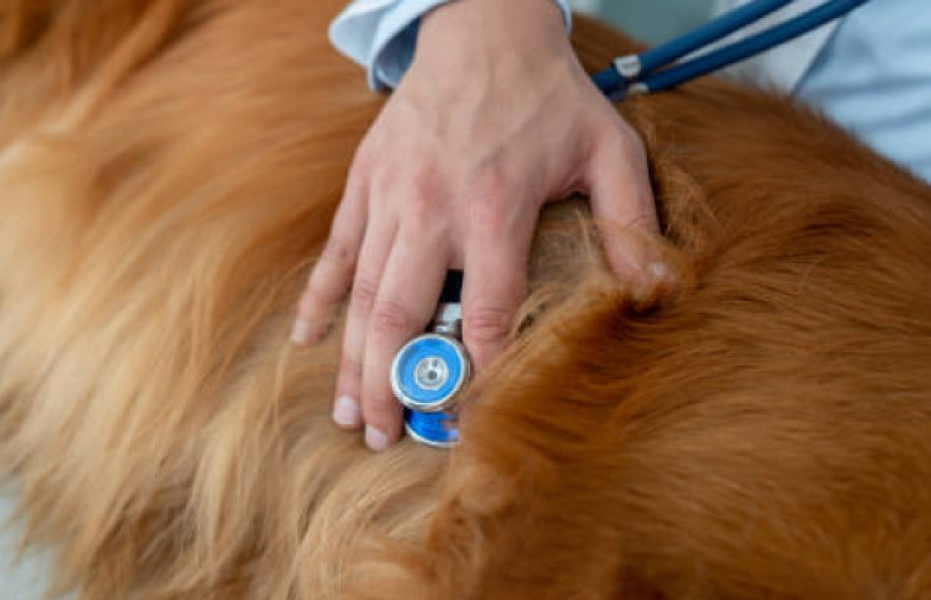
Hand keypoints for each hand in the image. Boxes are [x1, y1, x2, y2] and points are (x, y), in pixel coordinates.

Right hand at [292, 0, 664, 450]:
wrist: (482, 29)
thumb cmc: (549, 96)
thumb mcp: (608, 149)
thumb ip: (631, 223)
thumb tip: (657, 293)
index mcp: (495, 209)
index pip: (490, 312)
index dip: (483, 373)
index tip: (473, 419)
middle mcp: (434, 210)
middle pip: (404, 316)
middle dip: (394, 384)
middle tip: (386, 436)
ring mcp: (391, 198)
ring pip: (363, 294)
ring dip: (353, 360)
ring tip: (350, 414)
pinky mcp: (365, 183)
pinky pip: (336, 251)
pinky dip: (317, 298)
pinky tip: (305, 340)